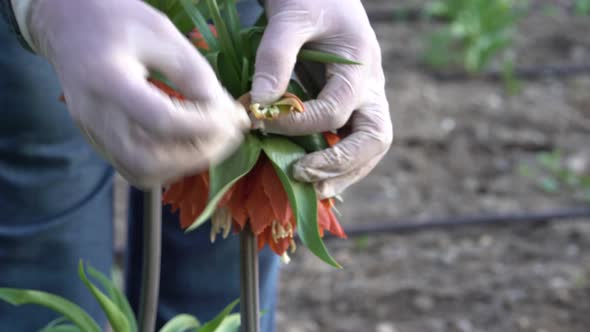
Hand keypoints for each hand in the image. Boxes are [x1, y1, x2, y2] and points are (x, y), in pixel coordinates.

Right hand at [26, 0, 249, 187]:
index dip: (204, 126)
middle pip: (149, 161)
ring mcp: (93, 134)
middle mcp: (95, 116)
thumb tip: (229, 117)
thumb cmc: (116, 20)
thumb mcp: (163, 35)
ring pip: (144, 173)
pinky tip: (189, 143)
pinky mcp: (98, 142)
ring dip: (187, 164)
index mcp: (107, 80)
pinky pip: (136, 170)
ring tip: (213, 138)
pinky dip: (169, 164)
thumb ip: (196, 76)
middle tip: (228, 134)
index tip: (233, 118)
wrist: (66, 23)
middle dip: (199, 154)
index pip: (160, 121)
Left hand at [251, 0, 392, 198]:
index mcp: (361, 66)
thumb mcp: (290, 17)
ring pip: (372, 146)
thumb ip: (276, 58)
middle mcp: (371, 87)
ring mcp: (367, 98)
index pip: (335, 111)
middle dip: (340, 163)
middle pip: (375, 138)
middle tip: (302, 175)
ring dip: (346, 172)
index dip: (297, 124)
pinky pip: (356, 140)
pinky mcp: (354, 104)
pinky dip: (341, 162)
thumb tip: (258, 104)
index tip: (261, 122)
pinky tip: (317, 175)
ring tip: (314, 189)